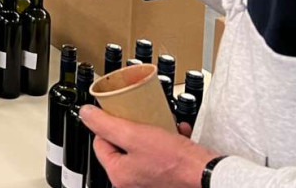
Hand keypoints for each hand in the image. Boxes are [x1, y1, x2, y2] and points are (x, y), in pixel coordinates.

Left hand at [81, 106, 214, 187]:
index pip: (100, 143)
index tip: (118, 115)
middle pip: (122, 145)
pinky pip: (161, 153)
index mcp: (119, 174)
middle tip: (141, 119)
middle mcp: (132, 181)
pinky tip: (176, 132)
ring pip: (143, 147)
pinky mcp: (167, 176)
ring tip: (160, 123)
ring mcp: (151, 180)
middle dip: (133, 128)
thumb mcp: (134, 135)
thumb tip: (85, 113)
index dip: (108, 125)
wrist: (209, 174)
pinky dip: (168, 140)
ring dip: (152, 131)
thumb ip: (106, 124)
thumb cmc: (175, 161)